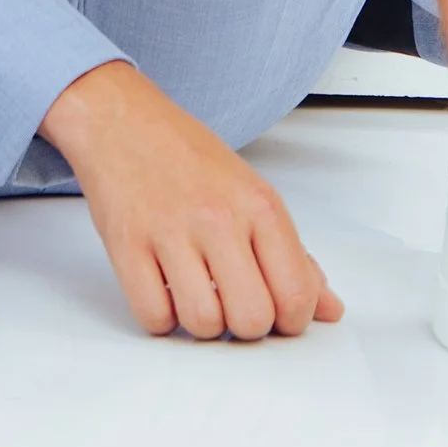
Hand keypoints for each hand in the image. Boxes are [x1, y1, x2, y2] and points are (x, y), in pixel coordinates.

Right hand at [40, 60, 342, 337]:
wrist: (120, 119)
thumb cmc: (186, 154)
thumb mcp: (253, 192)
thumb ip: (294, 254)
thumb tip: (327, 308)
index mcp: (260, 205)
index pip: (296, 294)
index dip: (291, 322)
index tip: (277, 314)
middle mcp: (218, 218)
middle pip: (252, 320)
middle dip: (245, 327)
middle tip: (233, 305)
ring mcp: (169, 231)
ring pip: (203, 324)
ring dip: (201, 323)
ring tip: (196, 295)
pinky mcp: (126, 244)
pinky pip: (153, 316)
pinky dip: (161, 317)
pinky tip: (164, 291)